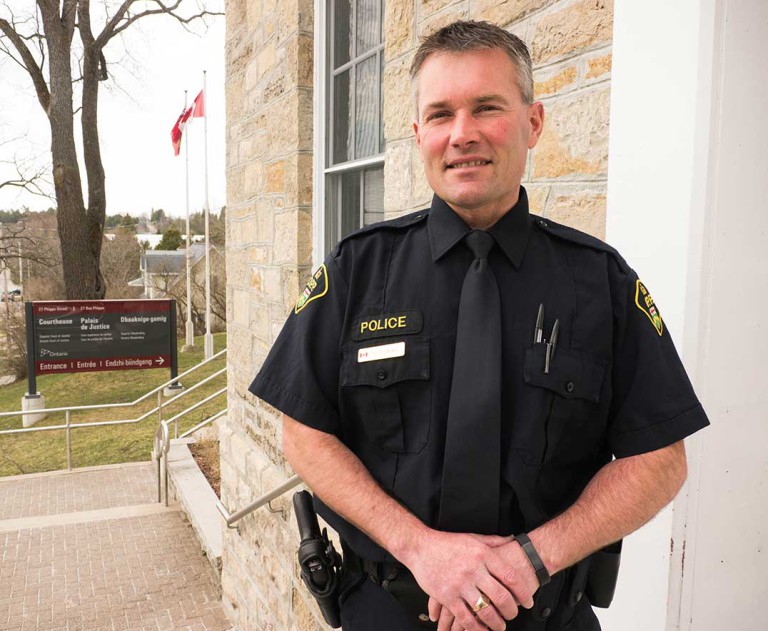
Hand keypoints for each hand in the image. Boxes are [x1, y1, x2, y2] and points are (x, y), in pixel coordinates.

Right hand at [404, 530, 537, 630]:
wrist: (420, 547)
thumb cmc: (447, 543)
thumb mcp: (473, 538)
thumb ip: (494, 541)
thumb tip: (512, 539)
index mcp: (483, 555)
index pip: (510, 577)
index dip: (522, 592)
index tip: (527, 601)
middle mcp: (474, 569)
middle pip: (501, 596)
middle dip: (511, 611)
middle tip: (513, 615)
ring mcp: (460, 584)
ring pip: (485, 610)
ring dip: (496, 623)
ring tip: (499, 626)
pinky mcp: (447, 596)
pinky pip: (466, 617)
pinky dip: (476, 628)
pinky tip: (481, 629)